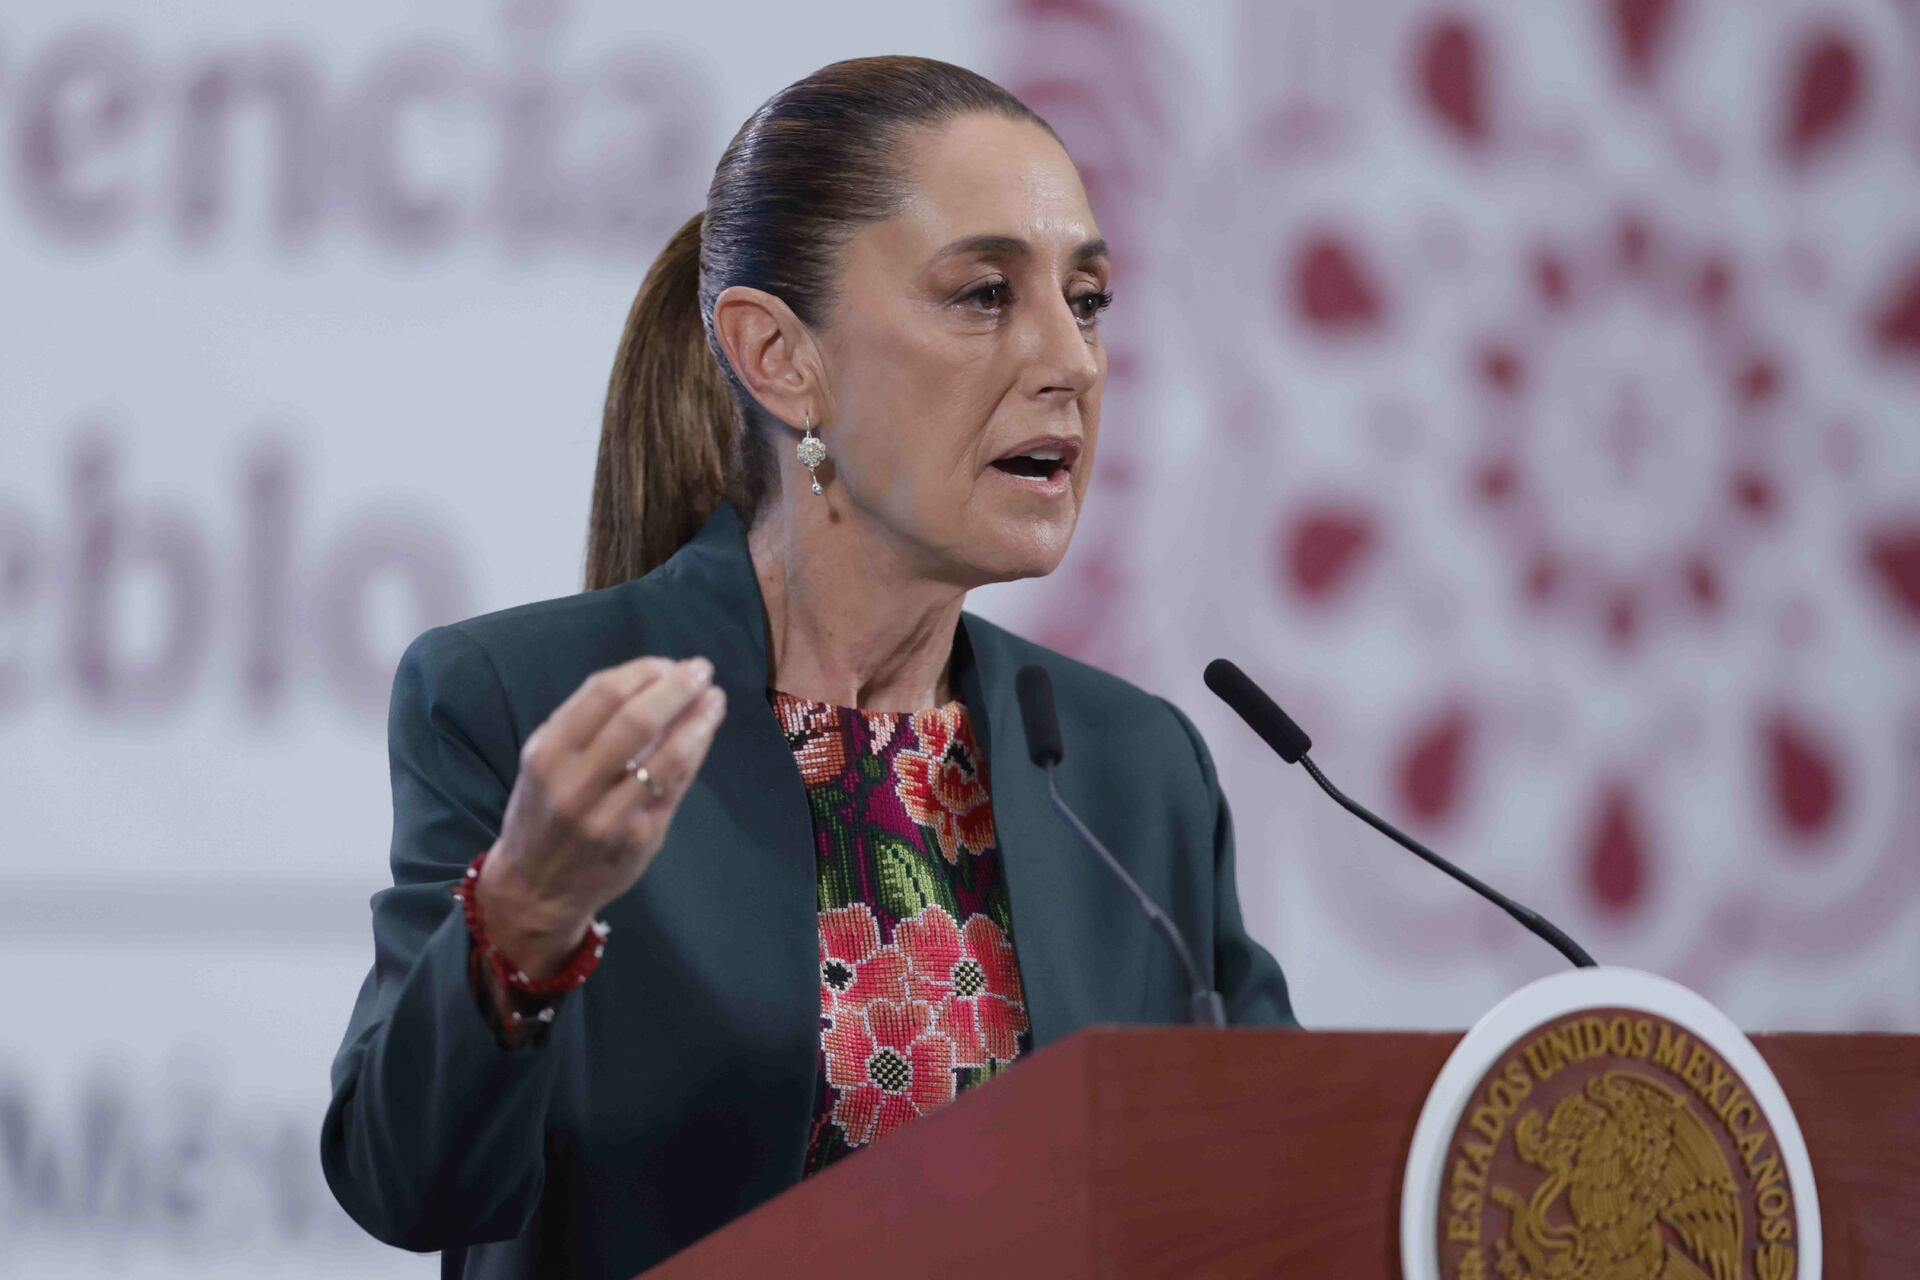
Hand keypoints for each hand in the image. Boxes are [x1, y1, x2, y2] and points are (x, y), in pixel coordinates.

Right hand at [476, 655, 726, 976]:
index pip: (603, 694)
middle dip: (677, 686)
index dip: (643, 671)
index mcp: (547, 754)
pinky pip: (678, 784)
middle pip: (639, 719)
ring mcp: (612, 815)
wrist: (537, 890)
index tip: (665, 663)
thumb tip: (650, 682)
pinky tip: (705, 732)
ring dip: (700, 719)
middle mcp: (577, 784)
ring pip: (669, 755)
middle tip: (701, 670)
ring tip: (714, 698)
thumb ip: (587, 724)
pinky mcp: (642, 838)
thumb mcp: (544, 762)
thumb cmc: (542, 813)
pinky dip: (696, 751)